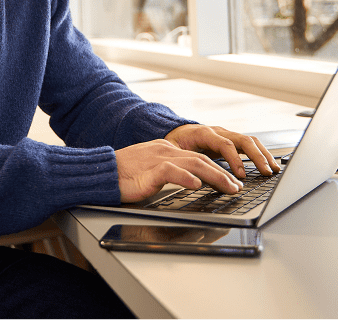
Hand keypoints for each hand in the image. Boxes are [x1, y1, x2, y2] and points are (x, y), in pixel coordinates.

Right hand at [114, 139, 243, 202]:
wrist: (101, 172)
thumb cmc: (123, 175)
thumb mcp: (151, 170)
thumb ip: (169, 172)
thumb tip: (190, 182)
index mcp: (166, 150)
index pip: (198, 157)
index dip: (218, 169)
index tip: (231, 181)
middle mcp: (165, 151)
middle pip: (201, 159)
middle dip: (223, 174)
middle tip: (236, 187)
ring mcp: (158, 159)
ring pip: (193, 164)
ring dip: (215, 176)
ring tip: (228, 187)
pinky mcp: (149, 170)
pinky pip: (171, 172)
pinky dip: (186, 177)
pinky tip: (196, 185)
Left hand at [164, 124, 280, 179]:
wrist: (176, 130)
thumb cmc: (174, 142)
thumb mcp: (172, 151)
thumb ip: (181, 161)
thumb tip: (188, 176)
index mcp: (204, 133)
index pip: (224, 144)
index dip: (234, 160)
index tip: (241, 175)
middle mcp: (218, 131)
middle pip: (243, 140)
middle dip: (257, 157)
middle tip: (267, 173)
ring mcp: (227, 134)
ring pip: (250, 141)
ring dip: (263, 155)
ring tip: (274, 170)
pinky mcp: (231, 140)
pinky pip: (249, 145)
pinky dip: (261, 154)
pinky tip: (269, 166)